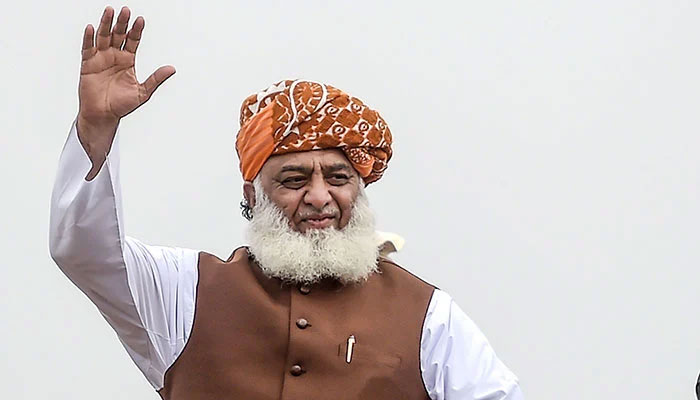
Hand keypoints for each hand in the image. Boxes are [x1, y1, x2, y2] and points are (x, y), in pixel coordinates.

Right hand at [77, 6, 174, 178]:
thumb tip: (172, 69)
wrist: (103, 116)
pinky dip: (89, 38)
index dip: (136, 31)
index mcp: (128, 61)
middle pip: (118, 35)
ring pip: (103, 37)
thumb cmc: (122, 105)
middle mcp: (114, 56)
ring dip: (105, 24)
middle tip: (126, 10)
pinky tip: (92, 28)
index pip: (133, 41)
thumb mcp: (143, 92)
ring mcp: (100, 58)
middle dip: (122, 23)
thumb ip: (156, 79)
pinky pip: (88, 48)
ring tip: (109, 11)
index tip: (141, 20)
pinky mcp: (88, 64)